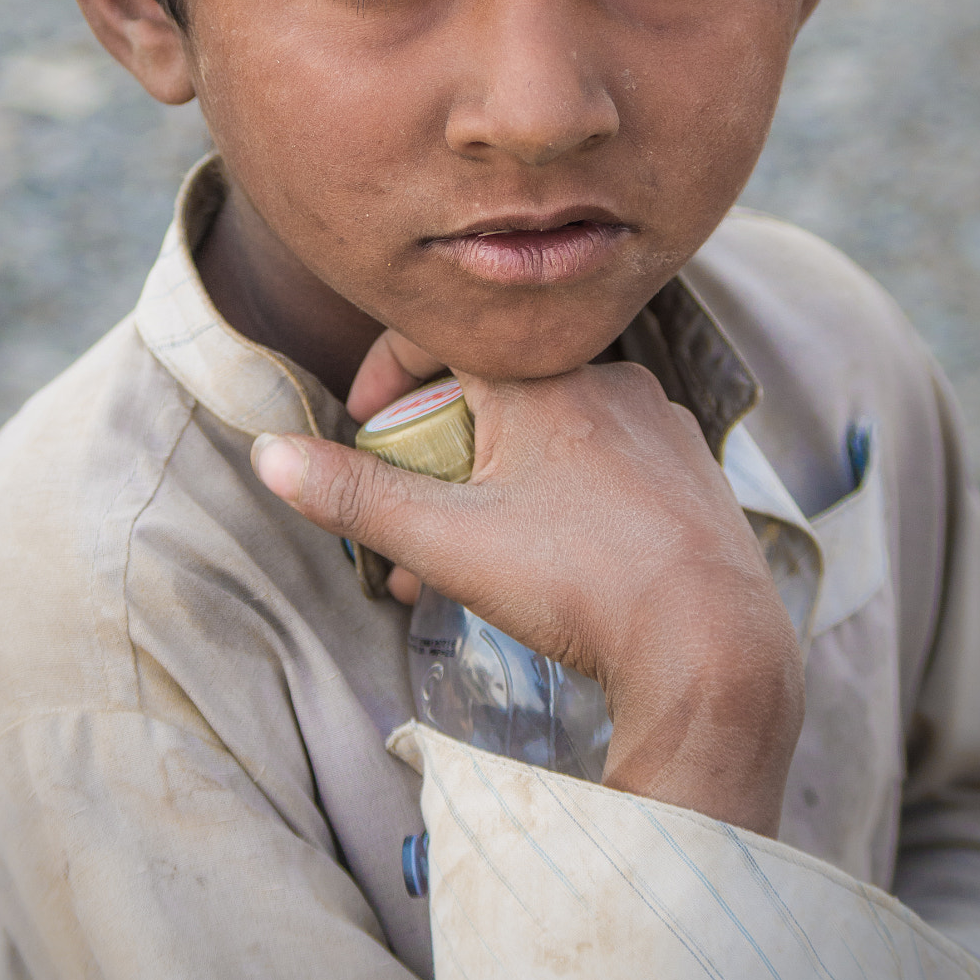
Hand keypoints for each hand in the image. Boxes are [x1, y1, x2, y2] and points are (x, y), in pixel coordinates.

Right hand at [255, 357, 804, 832]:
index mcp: (542, 376)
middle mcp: (605, 379)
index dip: (385, 373)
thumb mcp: (448, 541)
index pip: (441, 335)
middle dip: (434, 457)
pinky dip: (556, 495)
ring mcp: (656, 421)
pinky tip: (545, 561)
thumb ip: (356, 496)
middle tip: (405, 523)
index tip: (362, 425)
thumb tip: (267, 454)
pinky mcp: (689, 468)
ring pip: (547, 433)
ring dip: (492, 483)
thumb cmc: (580, 584)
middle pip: (490, 393)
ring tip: (463, 563)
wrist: (712, 644)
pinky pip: (601, 460)